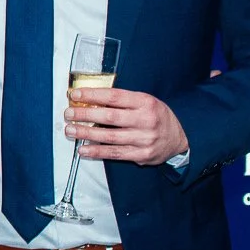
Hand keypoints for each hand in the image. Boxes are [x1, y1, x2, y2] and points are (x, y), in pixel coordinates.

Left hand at [65, 87, 189, 165]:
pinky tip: (83, 149)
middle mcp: (146, 120)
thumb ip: (122, 101)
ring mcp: (144, 139)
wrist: (180, 138)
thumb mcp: (145, 102)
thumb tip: (89, 99)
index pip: (115, 97)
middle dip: (85, 115)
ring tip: (70, 130)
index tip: (75, 94)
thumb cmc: (156, 117)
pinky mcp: (142, 155)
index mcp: (146, 102)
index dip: (93, 95)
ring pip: (109, 137)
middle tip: (68, 113)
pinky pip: (115, 153)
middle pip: (110, 117)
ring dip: (86, 133)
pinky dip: (96, 152)